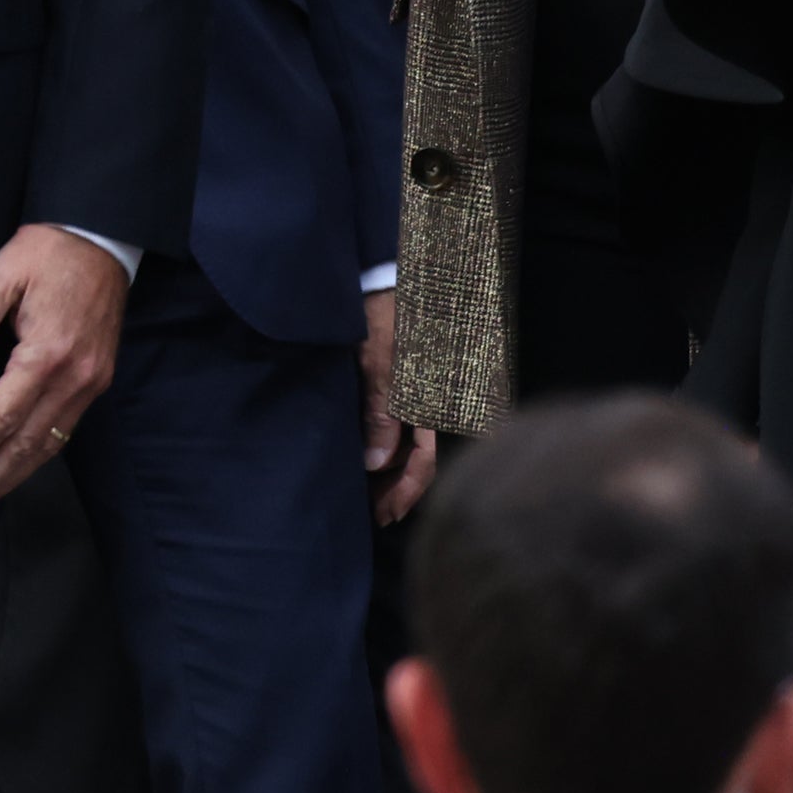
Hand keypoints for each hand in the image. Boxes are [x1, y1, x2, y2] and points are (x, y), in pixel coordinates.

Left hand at [0, 224, 127, 518]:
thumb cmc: (47, 252)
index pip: (4, 417)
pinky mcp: (97, 379)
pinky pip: (65, 429)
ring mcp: (91, 382)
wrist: (102, 238)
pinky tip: (17, 468)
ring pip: (50, 443)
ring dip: (15, 476)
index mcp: (47, 352)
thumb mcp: (2, 273)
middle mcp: (75, 376)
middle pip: (29, 443)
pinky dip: (39, 454)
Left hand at [361, 284, 438, 524]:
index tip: (386, 516)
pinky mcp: (396, 386)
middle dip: (395, 491)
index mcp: (426, 399)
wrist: (380, 276)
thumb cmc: (384, 313)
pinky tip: (366, 464)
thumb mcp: (380, 360)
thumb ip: (381, 409)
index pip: (425, 460)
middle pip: (416, 460)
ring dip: (388, 475)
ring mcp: (410, 395)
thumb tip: (377, 462)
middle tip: (371, 517)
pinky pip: (396, 428)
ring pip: (406, 448)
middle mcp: (423, 402)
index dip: (406, 492)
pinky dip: (382, 451)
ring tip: (365, 499)